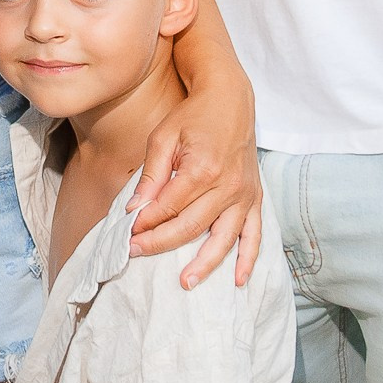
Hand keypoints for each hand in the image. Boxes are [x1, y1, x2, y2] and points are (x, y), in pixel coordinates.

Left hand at [129, 92, 260, 289]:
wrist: (229, 101)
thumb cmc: (192, 117)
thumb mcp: (162, 138)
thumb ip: (151, 175)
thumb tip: (135, 209)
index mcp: (201, 168)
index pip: (167, 208)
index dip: (145, 223)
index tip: (127, 233)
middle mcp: (227, 185)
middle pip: (191, 226)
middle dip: (160, 243)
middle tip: (136, 253)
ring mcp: (244, 195)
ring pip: (223, 238)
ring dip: (204, 263)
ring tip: (186, 282)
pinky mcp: (255, 198)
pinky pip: (254, 235)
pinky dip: (248, 259)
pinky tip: (237, 279)